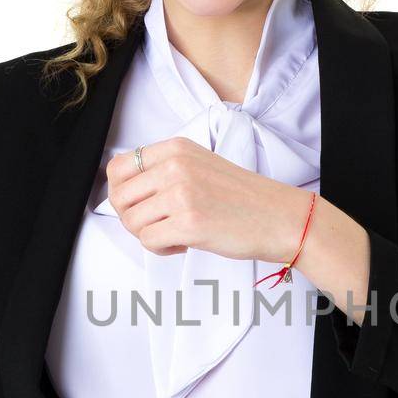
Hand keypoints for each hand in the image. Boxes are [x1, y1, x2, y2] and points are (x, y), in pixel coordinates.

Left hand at [105, 138, 309, 263]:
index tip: (138, 205)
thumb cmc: (242, 198)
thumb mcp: (200, 165)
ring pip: (132, 222)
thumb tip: (125, 193)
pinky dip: (161, 249)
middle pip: (120, 197)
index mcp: (176, 149)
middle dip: (132, 218)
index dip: (120, 192)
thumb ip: (164, 171)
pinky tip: (183, 244)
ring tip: (174, 235)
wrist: (279, 217)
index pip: (118, 167)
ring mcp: (182, 194)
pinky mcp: (189, 223)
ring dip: (149, 235)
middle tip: (157, 225)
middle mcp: (175, 166)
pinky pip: (149, 241)